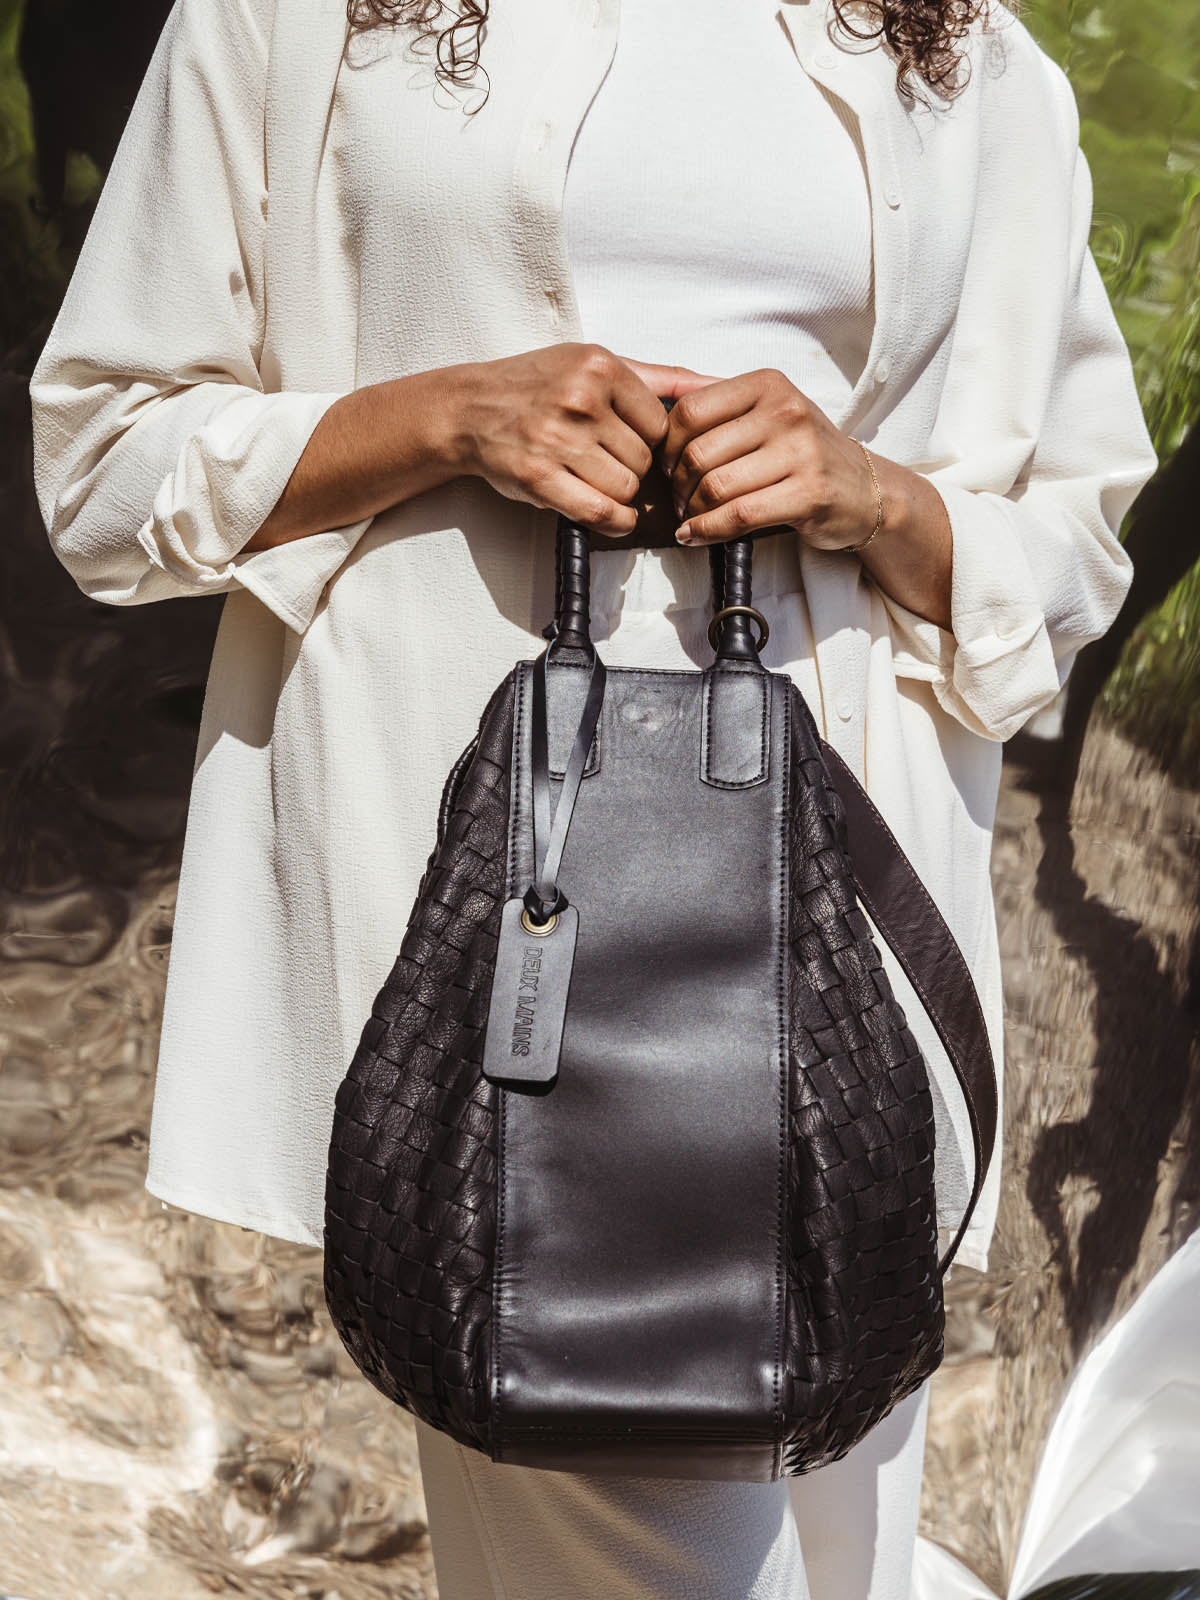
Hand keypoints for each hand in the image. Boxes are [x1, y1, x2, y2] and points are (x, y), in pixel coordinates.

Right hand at [452, 343, 714, 537]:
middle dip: (632, 468)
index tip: (628, 443)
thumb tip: (718, 384)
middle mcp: (580, 399)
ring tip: (595, 480)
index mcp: (599, 367)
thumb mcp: (593, 363)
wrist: (469, 409)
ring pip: (626, 486)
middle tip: (604, 462)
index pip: (659, 424)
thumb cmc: (537, 385)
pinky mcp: (540, 477)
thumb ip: (659, 378)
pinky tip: (612, 515)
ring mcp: (557, 440)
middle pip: (644, 459)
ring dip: (618, 493)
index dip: (649, 441)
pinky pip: (601, 511)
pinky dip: (614, 520)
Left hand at [656, 368, 880, 548]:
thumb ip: (719, 405)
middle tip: (677, 501)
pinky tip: (695, 536)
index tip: (667, 467)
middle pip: (698, 452)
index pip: (690, 411)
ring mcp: (801, 452)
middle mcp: (786, 411)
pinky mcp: (808, 494)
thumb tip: (656, 402)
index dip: (667, 446)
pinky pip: (739, 515)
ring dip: (691, 511)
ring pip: (715, 486)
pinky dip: (707, 531)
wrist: (865, 491)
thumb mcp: (768, 413)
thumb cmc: (803, 453)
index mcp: (768, 384)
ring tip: (688, 519)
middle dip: (676, 485)